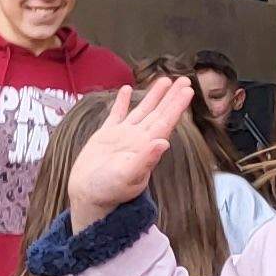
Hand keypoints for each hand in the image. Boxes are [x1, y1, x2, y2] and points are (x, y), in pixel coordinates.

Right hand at [65, 78, 195, 231]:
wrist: (86, 196)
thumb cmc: (107, 191)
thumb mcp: (127, 177)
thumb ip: (145, 160)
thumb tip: (164, 143)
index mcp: (145, 147)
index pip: (165, 122)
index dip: (177, 106)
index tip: (188, 90)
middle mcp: (137, 139)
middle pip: (158, 113)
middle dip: (171, 97)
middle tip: (184, 79)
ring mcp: (122, 136)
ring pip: (142, 111)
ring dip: (153, 96)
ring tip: (164, 80)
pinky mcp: (105, 136)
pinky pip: (117, 114)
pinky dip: (122, 102)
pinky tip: (126, 89)